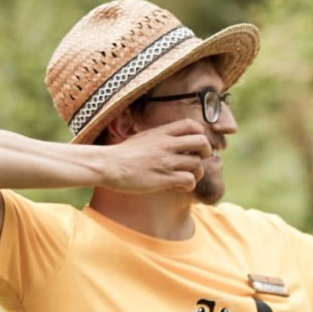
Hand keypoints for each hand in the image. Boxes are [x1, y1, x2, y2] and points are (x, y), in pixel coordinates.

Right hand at [97, 119, 214, 192]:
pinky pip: (189, 180)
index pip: (192, 125)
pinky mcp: (164, 178)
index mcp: (161, 132)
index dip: (200, 134)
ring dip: (197, 173)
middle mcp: (167, 144)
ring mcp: (166, 161)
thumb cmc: (122, 154)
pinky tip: (180, 186)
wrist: (107, 165)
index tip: (196, 144)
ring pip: (198, 164)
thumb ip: (161, 137)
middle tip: (198, 159)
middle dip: (206, 152)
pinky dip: (189, 185)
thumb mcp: (143, 137)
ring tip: (188, 176)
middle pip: (202, 142)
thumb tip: (175, 139)